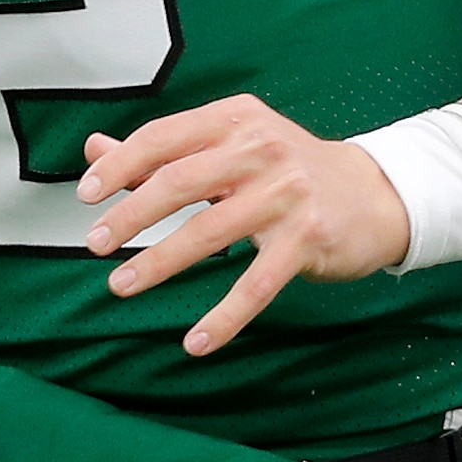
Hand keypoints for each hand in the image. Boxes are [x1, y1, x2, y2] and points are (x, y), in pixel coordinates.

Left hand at [75, 95, 412, 356]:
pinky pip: (256, 284)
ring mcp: (286, 194)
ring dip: (159, 262)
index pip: (164, 137)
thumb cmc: (289, 171)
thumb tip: (93, 150)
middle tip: (96, 243)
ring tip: (122, 285)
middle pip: (180, 181)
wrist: (375, 195)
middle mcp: (261, 149)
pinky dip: (223, 317)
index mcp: (236, 119)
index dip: (120, 165)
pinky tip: (196, 342)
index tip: (87, 195)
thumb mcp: (231, 147)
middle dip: (131, 216)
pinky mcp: (307, 238)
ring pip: (209, 231)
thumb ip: (164, 151)